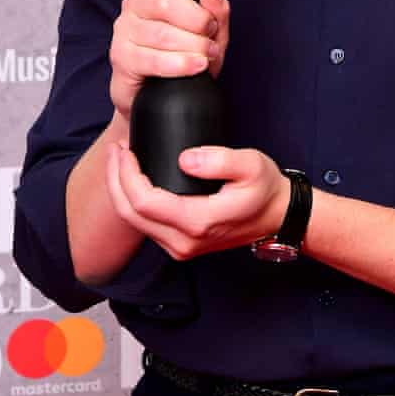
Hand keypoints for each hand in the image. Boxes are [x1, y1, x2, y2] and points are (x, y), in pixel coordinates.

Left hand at [104, 143, 289, 259]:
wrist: (278, 217)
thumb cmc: (265, 189)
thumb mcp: (252, 164)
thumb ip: (220, 160)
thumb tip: (185, 158)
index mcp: (197, 222)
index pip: (144, 201)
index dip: (126, 174)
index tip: (126, 148)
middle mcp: (183, 242)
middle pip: (130, 214)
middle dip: (115, 179)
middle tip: (116, 149)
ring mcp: (180, 247)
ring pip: (134, 222)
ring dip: (121, 190)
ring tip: (121, 159)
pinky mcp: (180, 245)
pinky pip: (145, 225)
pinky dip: (133, 200)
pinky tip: (135, 178)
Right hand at [108, 0, 230, 120]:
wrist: (166, 97)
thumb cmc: (186, 56)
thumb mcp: (212, 32)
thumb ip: (215, 9)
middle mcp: (134, 6)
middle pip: (161, 1)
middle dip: (195, 19)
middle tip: (210, 32)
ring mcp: (124, 32)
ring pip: (161, 33)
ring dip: (193, 45)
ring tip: (207, 53)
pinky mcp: (122, 59)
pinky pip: (153, 59)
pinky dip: (180, 63)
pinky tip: (196, 66)